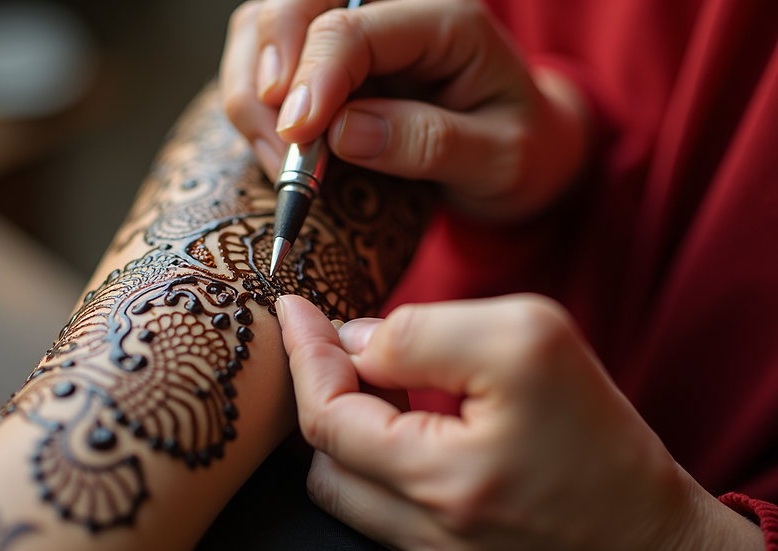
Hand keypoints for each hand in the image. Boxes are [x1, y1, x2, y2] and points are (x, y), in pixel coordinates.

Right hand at [220, 0, 589, 219]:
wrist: (520, 156)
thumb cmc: (519, 153)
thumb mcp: (501, 160)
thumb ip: (430, 142)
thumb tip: (342, 133)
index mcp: (443, 18)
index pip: (353, 26)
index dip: (314, 76)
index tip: (298, 137)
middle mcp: (387, 11)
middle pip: (290, 9)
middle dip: (269, 78)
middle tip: (282, 152)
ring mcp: (349, 33)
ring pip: (260, 32)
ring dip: (253, 99)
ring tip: (283, 166)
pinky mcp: (322, 65)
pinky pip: (261, 68)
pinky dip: (254, 111)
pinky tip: (281, 156)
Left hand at [276, 294, 764, 549]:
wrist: (653, 539)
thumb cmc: (603, 439)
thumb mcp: (527, 343)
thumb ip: (428, 335)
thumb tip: (359, 343)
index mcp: (440, 474)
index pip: (327, 413)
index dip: (303, 353)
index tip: (293, 309)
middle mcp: (423, 526)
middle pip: (323, 455)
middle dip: (320, 389)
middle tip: (334, 342)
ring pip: (343, 488)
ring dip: (342, 430)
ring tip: (371, 383)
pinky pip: (376, 511)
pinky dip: (370, 462)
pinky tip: (400, 428)